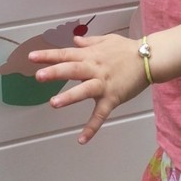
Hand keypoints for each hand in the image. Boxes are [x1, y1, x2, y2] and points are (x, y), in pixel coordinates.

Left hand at [29, 33, 148, 143]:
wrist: (149, 58)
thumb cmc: (127, 49)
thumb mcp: (106, 40)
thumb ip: (88, 42)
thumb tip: (74, 41)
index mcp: (90, 55)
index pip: (65, 54)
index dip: (48, 55)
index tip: (31, 56)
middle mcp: (94, 68)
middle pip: (72, 70)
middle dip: (55, 72)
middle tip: (39, 76)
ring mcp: (103, 84)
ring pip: (85, 90)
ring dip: (70, 96)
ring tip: (54, 103)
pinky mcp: (112, 97)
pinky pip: (101, 114)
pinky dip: (92, 127)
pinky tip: (81, 139)